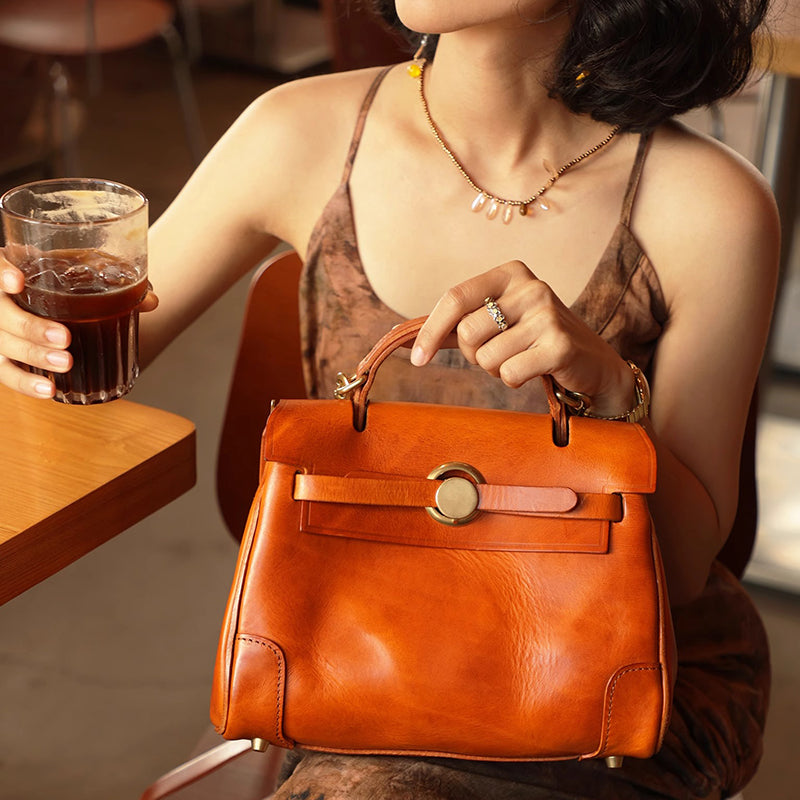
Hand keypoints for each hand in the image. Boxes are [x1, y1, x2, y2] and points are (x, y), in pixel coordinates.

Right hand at [0, 251, 157, 398]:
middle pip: (0, 314)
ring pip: (2, 344)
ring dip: (32, 355)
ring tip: (65, 364)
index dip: (1, 274)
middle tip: (64, 338)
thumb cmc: (68, 279)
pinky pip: (5, 371)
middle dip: (30, 327)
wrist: (54, 296)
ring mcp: (0, 328)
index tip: (18, 282)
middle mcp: (2, 298)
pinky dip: (25, 382)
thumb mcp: (87, 272)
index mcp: (15, 268)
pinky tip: (47, 389)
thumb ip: (114, 283)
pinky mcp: (4, 354)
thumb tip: (151, 302)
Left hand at [410, 260, 634, 416]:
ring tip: (520, 359)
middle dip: (474, 354)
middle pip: (466, 332)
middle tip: (498, 353)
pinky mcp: (560, 345)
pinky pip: (509, 374)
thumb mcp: (497, 321)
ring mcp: (547, 315)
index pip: (455, 298)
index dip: (429, 331)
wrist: (591, 362)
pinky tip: (534, 370)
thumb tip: (401, 336)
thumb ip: (453, 326)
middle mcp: (531, 287)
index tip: (416, 360)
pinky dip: (514, 380)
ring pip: (486, 357)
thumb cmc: (533, 340)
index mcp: (510, 273)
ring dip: (496, 369)